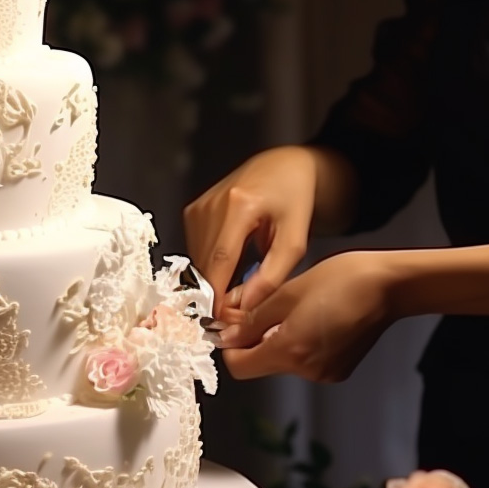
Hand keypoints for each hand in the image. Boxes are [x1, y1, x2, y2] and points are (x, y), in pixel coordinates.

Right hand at [183, 146, 318, 318]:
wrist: (283, 166)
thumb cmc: (294, 199)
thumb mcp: (295, 239)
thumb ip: (272, 275)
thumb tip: (245, 306)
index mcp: (239, 205)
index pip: (220, 260)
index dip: (216, 295)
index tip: (220, 321)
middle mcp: (212, 203)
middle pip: (205, 263)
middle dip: (216, 292)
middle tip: (236, 310)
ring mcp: (199, 206)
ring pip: (198, 261)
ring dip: (214, 279)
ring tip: (239, 282)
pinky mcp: (192, 211)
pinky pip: (196, 250)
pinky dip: (211, 264)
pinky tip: (231, 262)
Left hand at [217, 252, 397, 381]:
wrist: (389, 286)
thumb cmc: (342, 279)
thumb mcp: (287, 292)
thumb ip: (252, 318)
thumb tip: (226, 334)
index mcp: (290, 350)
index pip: (239, 367)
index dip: (230, 345)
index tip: (233, 323)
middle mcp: (307, 370)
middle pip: (261, 364)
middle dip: (254, 337)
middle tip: (263, 306)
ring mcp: (325, 373)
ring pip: (283, 361)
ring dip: (277, 338)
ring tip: (295, 309)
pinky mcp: (338, 369)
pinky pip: (305, 361)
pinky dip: (300, 343)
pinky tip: (314, 319)